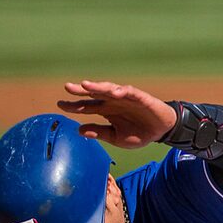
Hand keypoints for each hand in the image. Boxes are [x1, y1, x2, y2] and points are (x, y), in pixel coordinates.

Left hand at [57, 80, 176, 148]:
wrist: (161, 131)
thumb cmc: (139, 133)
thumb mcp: (117, 137)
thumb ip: (100, 133)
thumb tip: (79, 130)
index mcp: (106, 111)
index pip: (86, 106)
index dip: (73, 105)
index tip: (60, 105)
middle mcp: (112, 101)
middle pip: (94, 94)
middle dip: (81, 90)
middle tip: (68, 88)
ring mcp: (125, 97)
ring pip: (108, 89)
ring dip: (98, 86)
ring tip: (86, 85)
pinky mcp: (139, 97)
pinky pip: (129, 92)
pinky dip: (121, 91)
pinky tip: (114, 92)